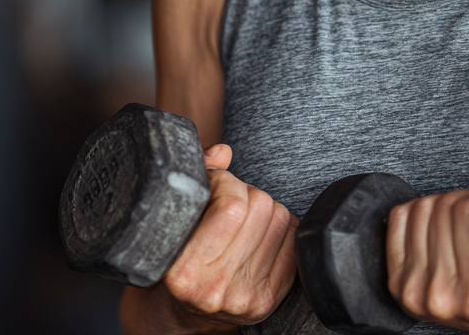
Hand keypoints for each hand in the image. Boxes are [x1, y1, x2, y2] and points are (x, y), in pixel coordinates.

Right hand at [157, 144, 297, 330]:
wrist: (182, 316)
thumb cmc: (178, 256)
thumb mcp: (175, 220)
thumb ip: (198, 177)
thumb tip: (223, 152)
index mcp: (185, 269)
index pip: (231, 204)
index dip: (226, 182)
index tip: (216, 185)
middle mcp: (215, 288)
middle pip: (262, 206)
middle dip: (247, 194)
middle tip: (231, 204)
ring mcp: (244, 297)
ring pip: (281, 219)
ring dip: (266, 211)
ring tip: (243, 222)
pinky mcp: (268, 301)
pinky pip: (294, 241)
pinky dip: (281, 231)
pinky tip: (259, 238)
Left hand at [386, 181, 468, 334]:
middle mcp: (443, 295)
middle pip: (444, 205)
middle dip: (468, 202)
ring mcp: (417, 291)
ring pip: (422, 208)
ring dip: (445, 206)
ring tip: (464, 224)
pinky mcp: (400, 284)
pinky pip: (399, 219)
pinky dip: (418, 211)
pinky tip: (438, 226)